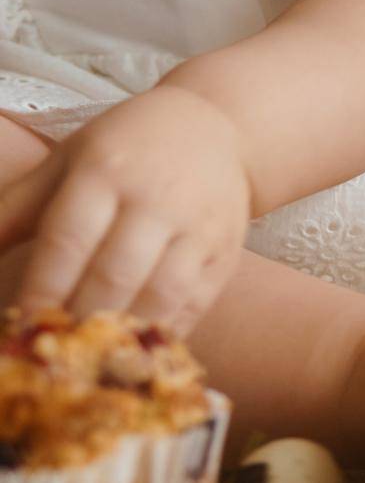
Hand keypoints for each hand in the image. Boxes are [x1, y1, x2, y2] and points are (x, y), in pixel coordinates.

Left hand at [0, 85, 253, 332]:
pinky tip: (136, 345)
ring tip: (94, 354)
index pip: (70, 239)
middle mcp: (157, 198)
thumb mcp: (68, 161)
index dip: (44, 287)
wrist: (217, 128)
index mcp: (107, 170)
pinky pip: (195, 303)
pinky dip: (163, 331)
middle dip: (80, 317)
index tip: (25, 321)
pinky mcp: (225, 252)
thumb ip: (18, 208)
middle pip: (115, 273)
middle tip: (56, 349)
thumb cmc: (128, 149)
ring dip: (123, 330)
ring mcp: (199, 227)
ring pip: (161, 294)